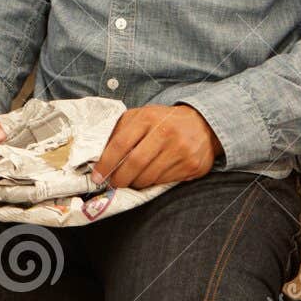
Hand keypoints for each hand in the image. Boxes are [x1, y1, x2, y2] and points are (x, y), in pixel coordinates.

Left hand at [91, 105, 221, 188]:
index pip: (120, 144)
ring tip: (132, 180)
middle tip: (114, 184)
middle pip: (134, 164)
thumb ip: (121, 131)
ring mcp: (180, 150)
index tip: (97, 176)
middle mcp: (165, 133)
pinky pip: (164, 181)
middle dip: (120, 179)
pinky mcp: (191, 165)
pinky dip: (153, 183)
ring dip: (136, 183)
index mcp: (147, 118)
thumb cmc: (164, 121)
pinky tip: (151, 177)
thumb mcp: (141, 117)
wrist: (202, 124)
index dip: (106, 163)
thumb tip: (100, 155)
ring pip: (149, 177)